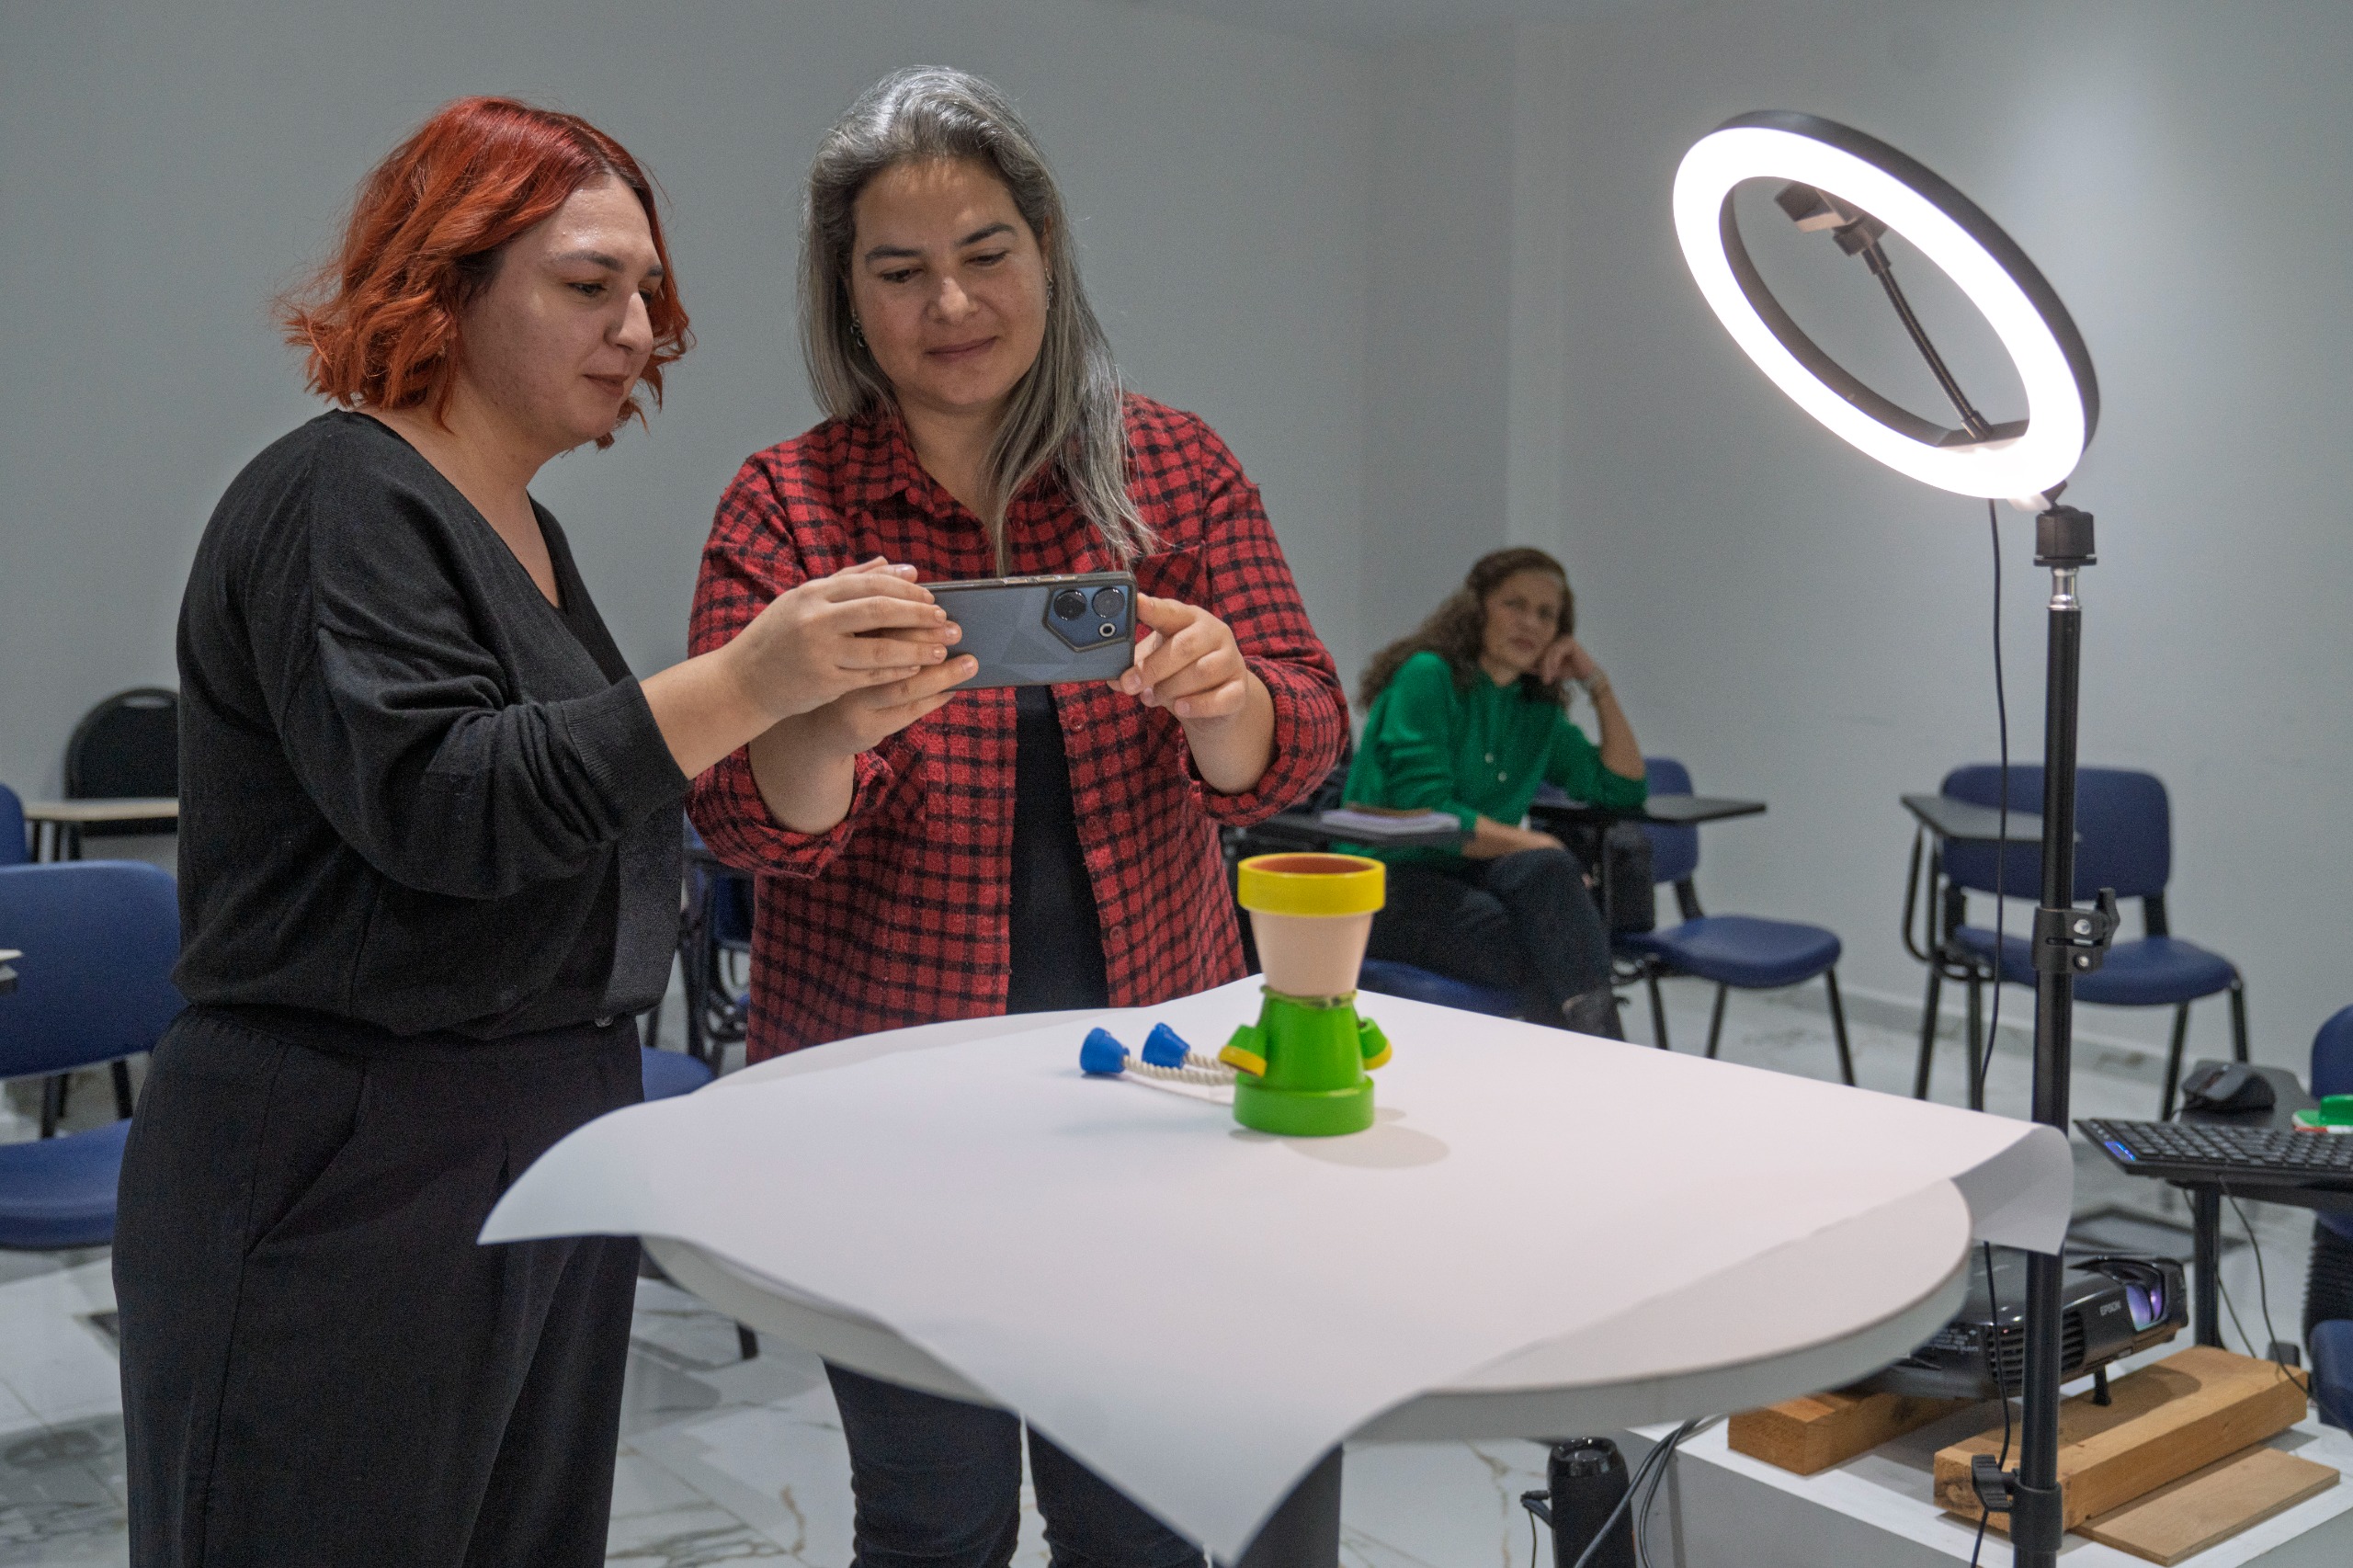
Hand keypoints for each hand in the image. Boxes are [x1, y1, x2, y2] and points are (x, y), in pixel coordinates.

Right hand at [724, 558, 956, 722]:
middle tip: (946, 621)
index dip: (905, 591)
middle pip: (879, 611)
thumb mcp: (804, 600)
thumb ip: (849, 580)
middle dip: (918, 615)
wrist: (743, 681)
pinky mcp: (825, 683)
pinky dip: (897, 671)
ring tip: (941, 649)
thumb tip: (896, 566)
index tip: (932, 597)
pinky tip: (915, 669)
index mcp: (812, 593)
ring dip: (916, 648)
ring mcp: (820, 652)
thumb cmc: (778, 637)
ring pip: (880, 648)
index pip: (870, 584)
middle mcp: (815, 620)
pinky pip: (870, 676)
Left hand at [1112, 593, 1251, 721]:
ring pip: (1201, 672)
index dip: (1153, 608)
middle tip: (1129, 684)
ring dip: (1170, 689)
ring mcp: (1231, 660)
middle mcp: (1214, 633)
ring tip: (1151, 698)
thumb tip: (1112, 678)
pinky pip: (1222, 698)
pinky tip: (1181, 708)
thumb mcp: (1156, 661)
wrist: (1217, 701)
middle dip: (1153, 667)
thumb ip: (1134, 666)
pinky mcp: (1240, 689)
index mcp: (1189, 618)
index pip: (1170, 611)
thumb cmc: (1181, 671)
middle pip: (1185, 646)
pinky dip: (1198, 705)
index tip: (1136, 604)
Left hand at [1537, 634, 1601, 687]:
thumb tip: (1524, 668)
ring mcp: (1564, 639)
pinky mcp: (1569, 642)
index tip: (1532, 675)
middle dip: (1542, 667)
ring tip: (1547, 679)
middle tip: (1544, 680)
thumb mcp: (1551, 671)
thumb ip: (1539, 668)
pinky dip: (1554, 663)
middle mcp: (1557, 640)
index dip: (1535, 664)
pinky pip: (1557, 652)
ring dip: (1547, 667)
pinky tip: (1554, 672)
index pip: (1539, 652)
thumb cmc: (1569, 672)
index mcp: (1552, 644)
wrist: (1587, 675)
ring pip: (1549, 653)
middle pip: (1543, 652)